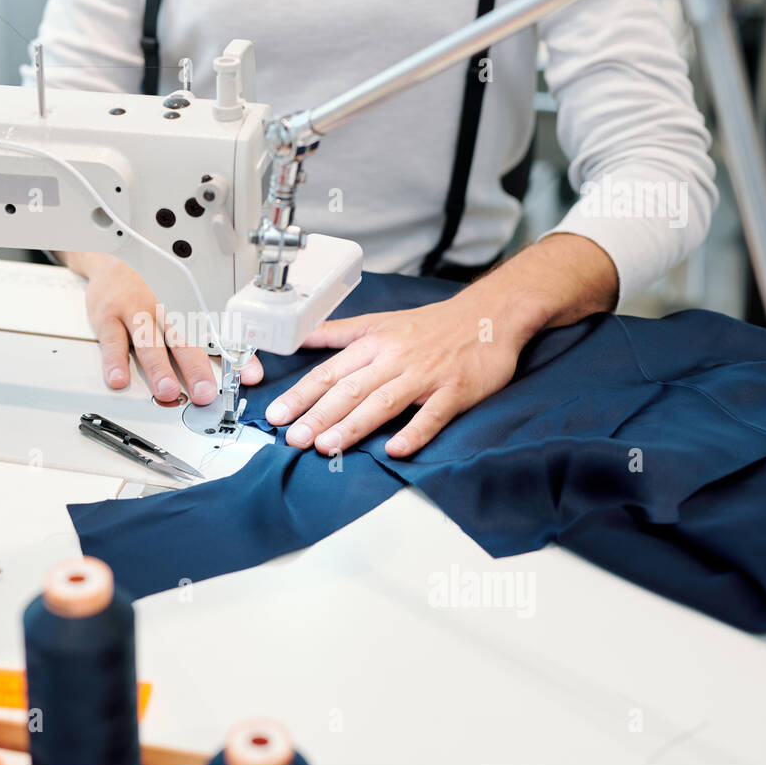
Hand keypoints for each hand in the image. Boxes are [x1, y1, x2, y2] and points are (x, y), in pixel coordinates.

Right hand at [69, 253, 262, 404]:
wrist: (107, 267)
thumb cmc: (135, 299)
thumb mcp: (158, 320)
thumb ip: (175, 350)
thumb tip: (204, 374)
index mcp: (172, 324)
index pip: (204, 345)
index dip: (227, 361)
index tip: (249, 377)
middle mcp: (157, 319)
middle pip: (179, 345)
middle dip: (195, 370)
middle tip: (205, 394)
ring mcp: (132, 317)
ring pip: (148, 344)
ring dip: (159, 369)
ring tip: (166, 391)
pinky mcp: (107, 318)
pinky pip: (112, 341)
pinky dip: (115, 362)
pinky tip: (118, 378)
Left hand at [261, 234, 619, 457]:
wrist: (490, 315)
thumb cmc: (432, 324)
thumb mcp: (380, 321)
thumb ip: (339, 333)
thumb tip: (299, 338)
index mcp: (374, 343)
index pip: (329, 371)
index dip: (301, 394)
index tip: (276, 414)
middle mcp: (395, 358)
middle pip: (349, 388)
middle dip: (317, 415)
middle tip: (293, 438)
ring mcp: (425, 375)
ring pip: (383, 402)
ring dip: (353, 425)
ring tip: (327, 446)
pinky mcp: (455, 391)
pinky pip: (432, 415)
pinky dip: (414, 431)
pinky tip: (395, 449)